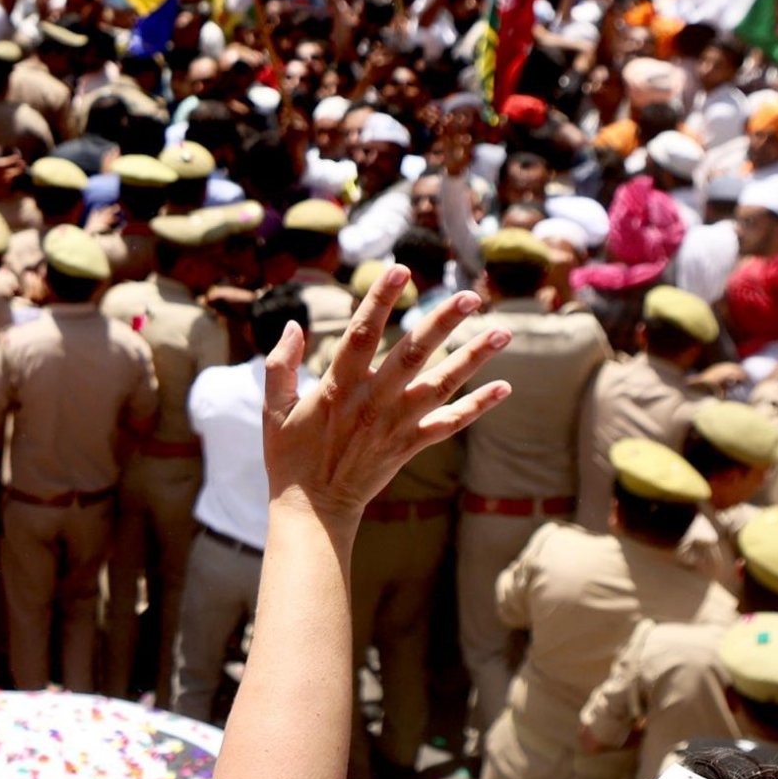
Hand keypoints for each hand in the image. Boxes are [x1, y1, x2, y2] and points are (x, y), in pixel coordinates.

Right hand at [260, 270, 503, 521]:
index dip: (381, 300)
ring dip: (473, 358)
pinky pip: (450, 424)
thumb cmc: (290, 455)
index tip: (399, 270)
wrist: (313, 508)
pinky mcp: (410, 445)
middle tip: (471, 296)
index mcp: (339, 386)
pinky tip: (504, 388)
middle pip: (413, 354)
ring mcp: (396, 424)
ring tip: (503, 331)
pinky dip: (477, 407)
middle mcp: (373, 401)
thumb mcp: (273, 409)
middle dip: (442, 323)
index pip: (362, 333)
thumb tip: (294, 325)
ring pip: (441, 386)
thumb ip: (280, 365)